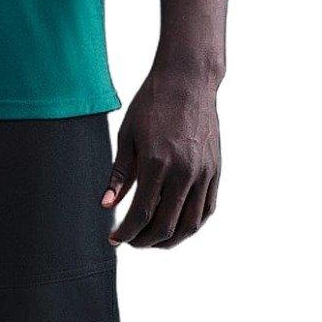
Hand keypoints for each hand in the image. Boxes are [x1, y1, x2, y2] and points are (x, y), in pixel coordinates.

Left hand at [103, 65, 221, 247]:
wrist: (188, 80)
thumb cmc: (152, 104)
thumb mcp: (127, 136)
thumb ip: (119, 175)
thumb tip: (106, 206)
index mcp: (157, 163)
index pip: (141, 214)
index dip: (126, 232)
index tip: (114, 238)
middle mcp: (184, 171)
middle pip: (166, 225)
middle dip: (144, 241)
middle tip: (131, 241)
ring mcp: (203, 172)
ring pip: (190, 224)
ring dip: (170, 240)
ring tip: (152, 240)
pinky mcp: (215, 170)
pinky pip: (207, 209)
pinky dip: (191, 224)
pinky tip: (176, 226)